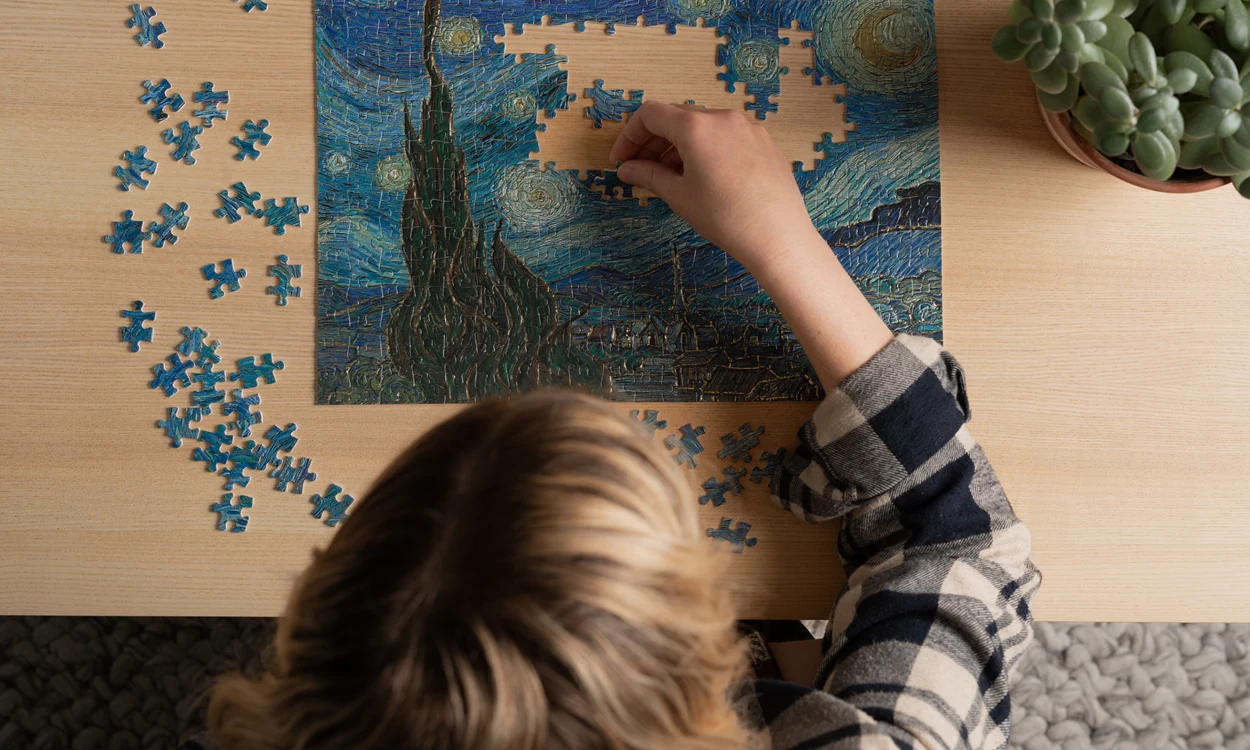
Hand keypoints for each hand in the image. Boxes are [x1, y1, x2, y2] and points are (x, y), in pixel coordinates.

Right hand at [610, 101, 893, 388]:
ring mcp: (747, 127)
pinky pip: (726, 135)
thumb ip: (649, 175)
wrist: (778, 235)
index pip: (651, 115)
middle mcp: (722, 117)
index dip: (630, 135)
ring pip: (703, 125)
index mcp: (696, 126)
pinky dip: (706, 148)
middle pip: (677, 117)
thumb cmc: (725, 217)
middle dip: (654, 141)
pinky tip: (704, 175)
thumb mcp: (679, 196)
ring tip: (671, 175)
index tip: (622, 159)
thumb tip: (627, 169)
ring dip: (680, 144)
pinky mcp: (764, 141)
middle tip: (641, 168)